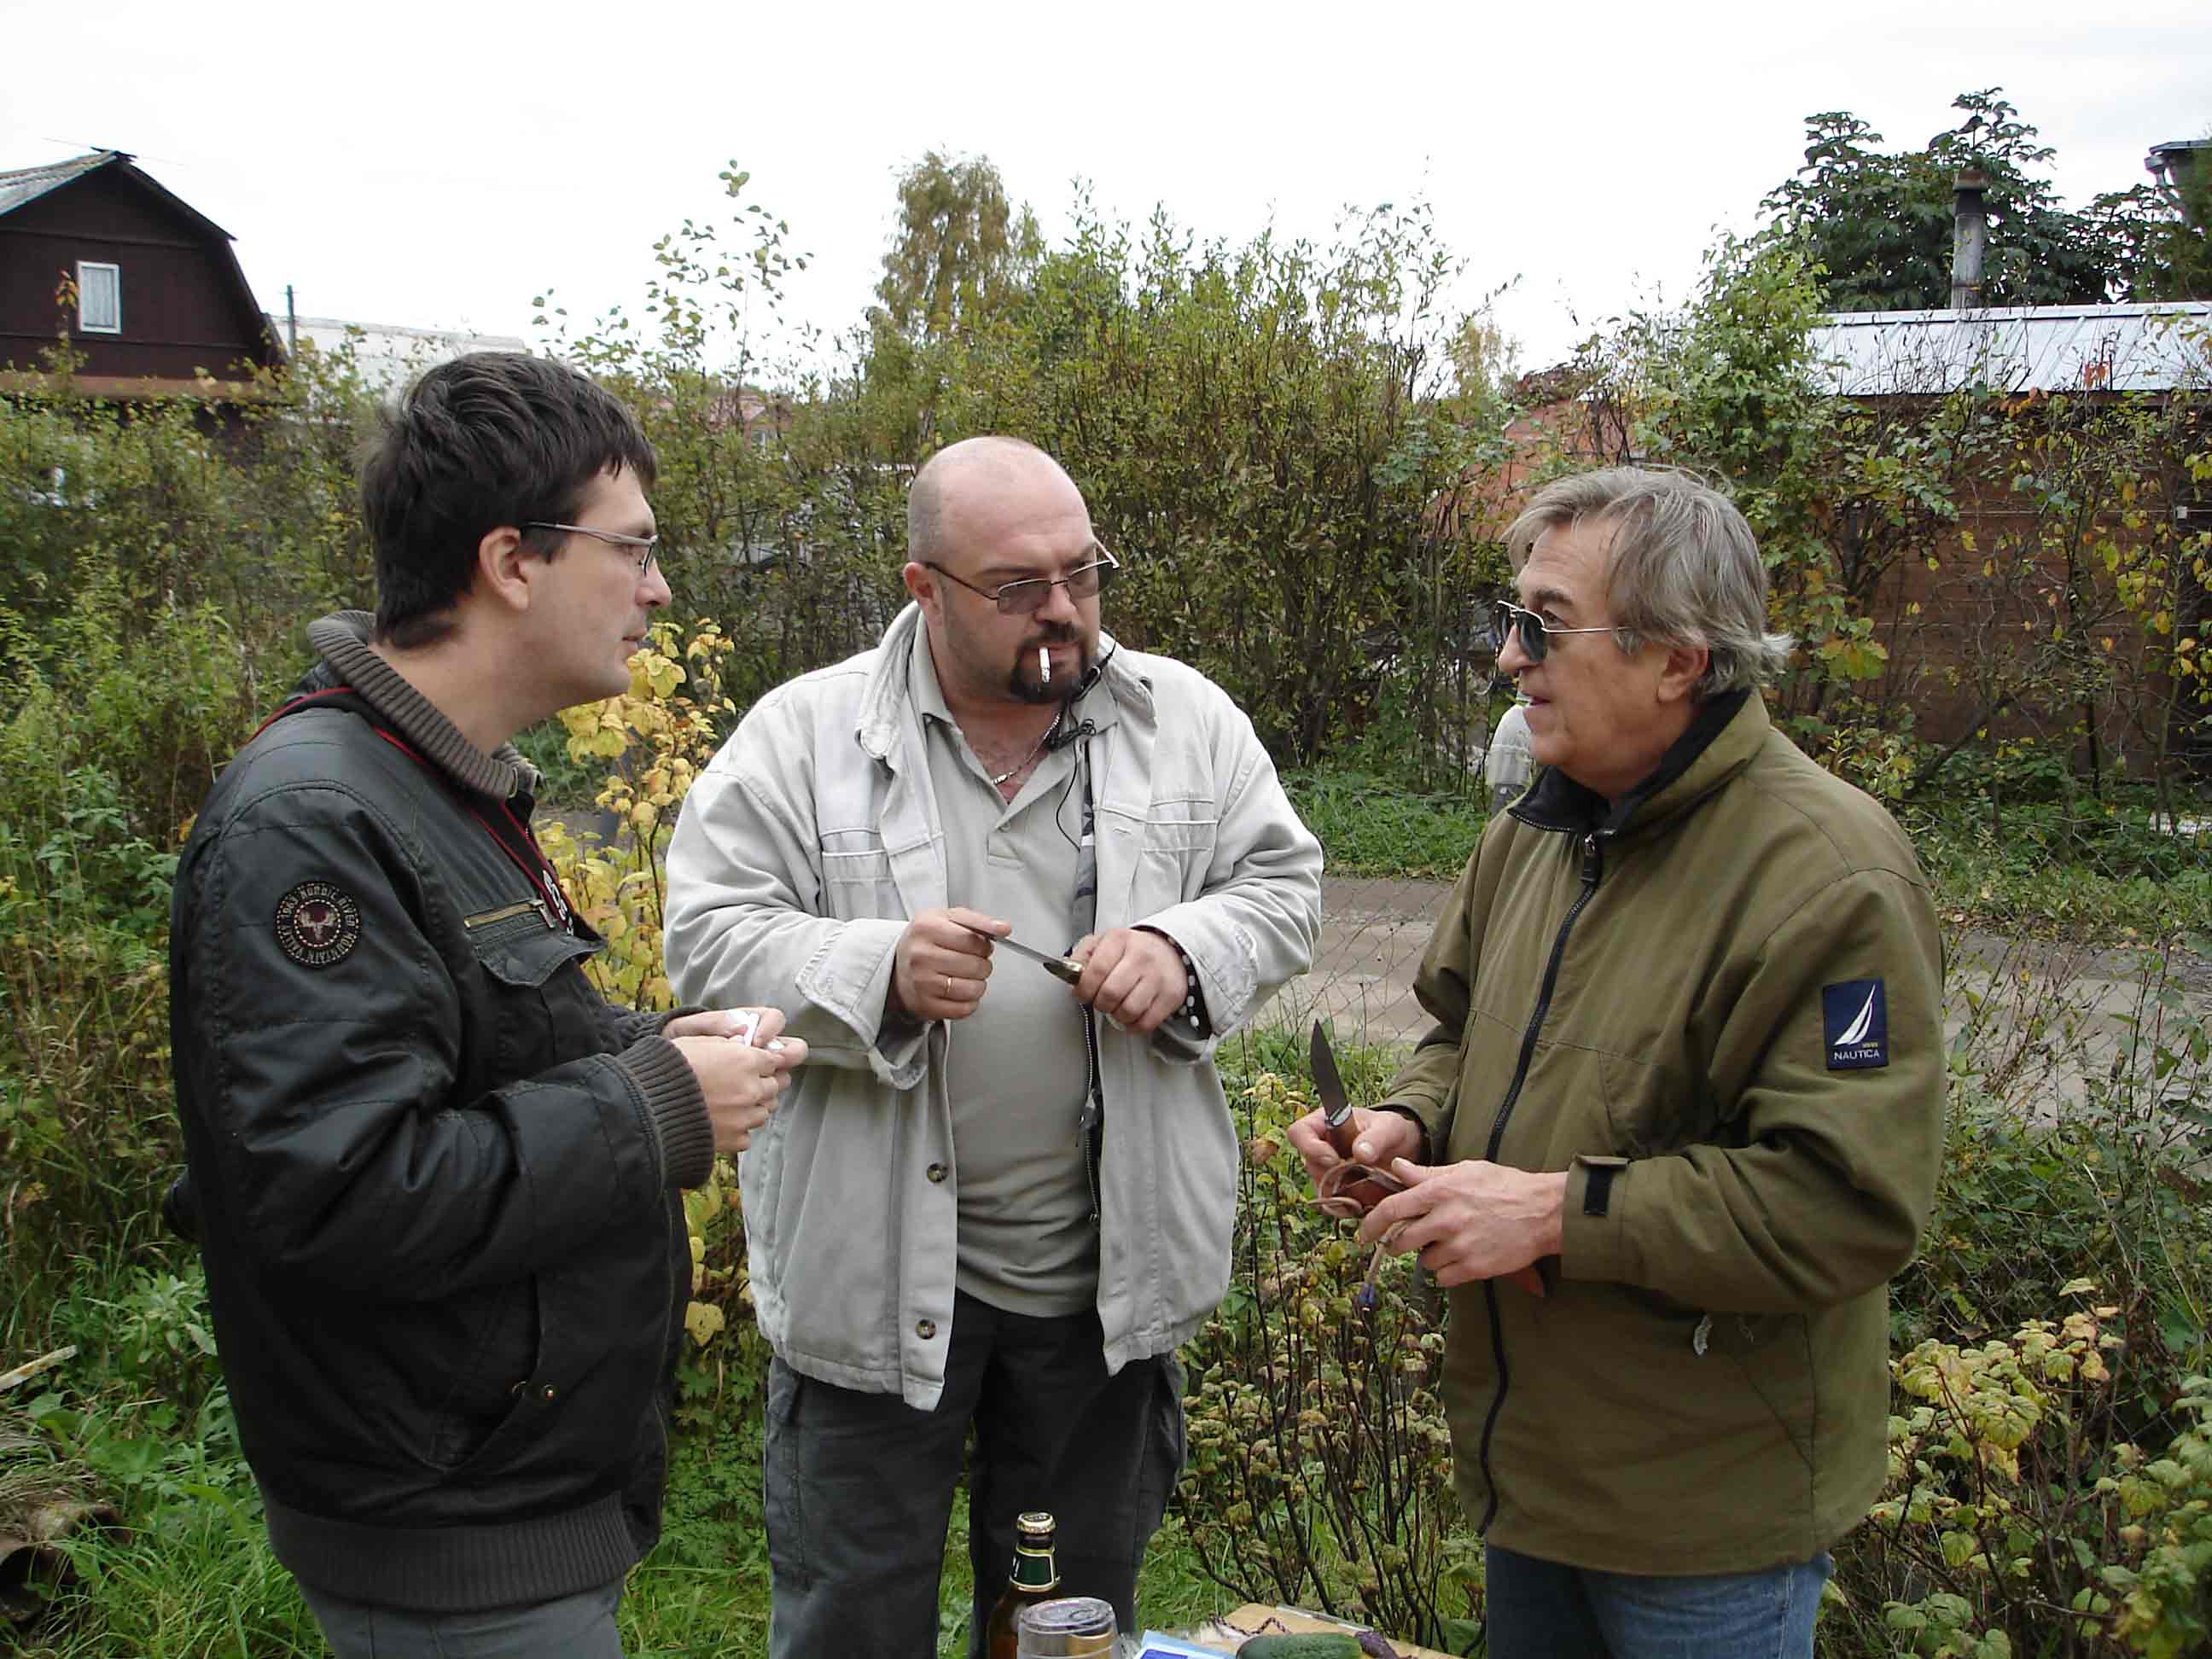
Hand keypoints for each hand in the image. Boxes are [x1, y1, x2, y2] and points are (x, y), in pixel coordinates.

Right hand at [670, 1005, 807, 1154]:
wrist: (647, 1109)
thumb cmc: (668, 1070)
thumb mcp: (698, 1042)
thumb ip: (727, 1043)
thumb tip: (742, 1042)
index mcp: (746, 1060)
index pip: (774, 1060)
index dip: (762, 1062)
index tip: (753, 1064)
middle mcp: (751, 1088)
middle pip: (774, 1086)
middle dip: (761, 1083)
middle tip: (740, 1084)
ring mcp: (745, 1116)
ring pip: (765, 1111)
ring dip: (753, 1107)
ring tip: (729, 1104)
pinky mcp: (735, 1139)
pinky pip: (748, 1134)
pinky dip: (738, 1130)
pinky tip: (720, 1122)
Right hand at [891, 907, 1002, 1022]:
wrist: (896, 965)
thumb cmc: (926, 940)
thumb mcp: (947, 919)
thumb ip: (978, 921)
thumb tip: (1003, 928)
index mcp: (926, 927)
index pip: (973, 940)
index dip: (985, 945)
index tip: (982, 946)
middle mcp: (921, 955)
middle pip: (976, 965)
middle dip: (983, 964)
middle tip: (972, 962)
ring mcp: (922, 982)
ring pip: (973, 989)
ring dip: (978, 984)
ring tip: (967, 977)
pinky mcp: (925, 1005)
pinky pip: (964, 1009)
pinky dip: (970, 1002)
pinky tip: (960, 991)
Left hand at [1066, 928, 1184, 1034]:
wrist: (1170, 950)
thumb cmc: (1132, 950)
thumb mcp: (1104, 942)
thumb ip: (1082, 956)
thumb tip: (1068, 973)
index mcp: (1120, 940)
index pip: (1095, 971)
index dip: (1084, 989)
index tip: (1082, 994)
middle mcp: (1141, 957)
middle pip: (1110, 994)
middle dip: (1100, 1004)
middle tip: (1101, 1001)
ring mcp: (1157, 977)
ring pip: (1128, 1011)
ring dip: (1117, 1016)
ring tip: (1117, 1007)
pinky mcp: (1170, 996)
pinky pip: (1146, 1023)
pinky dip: (1134, 1026)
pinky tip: (1131, 1017)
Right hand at [1286, 1105, 1422, 1194]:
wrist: (1400, 1150)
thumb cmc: (1389, 1130)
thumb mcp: (1389, 1127)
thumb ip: (1376, 1137)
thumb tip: (1359, 1153)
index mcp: (1323, 1124)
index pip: (1298, 1133)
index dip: (1309, 1148)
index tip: (1333, 1159)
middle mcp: (1318, 1149)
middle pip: (1309, 1165)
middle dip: (1332, 1174)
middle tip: (1359, 1175)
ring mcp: (1325, 1172)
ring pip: (1321, 1188)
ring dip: (1344, 1191)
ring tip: (1370, 1185)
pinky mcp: (1335, 1192)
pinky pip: (1334, 1205)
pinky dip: (1351, 1205)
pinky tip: (1369, 1199)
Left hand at [1358, 1159, 1566, 1293]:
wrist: (1543, 1212)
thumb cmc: (1505, 1186)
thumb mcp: (1465, 1170)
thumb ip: (1427, 1174)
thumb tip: (1396, 1167)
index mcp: (1440, 1192)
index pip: (1392, 1209)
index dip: (1371, 1224)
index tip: (1363, 1234)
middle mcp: (1445, 1219)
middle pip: (1401, 1241)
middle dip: (1397, 1244)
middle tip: (1404, 1243)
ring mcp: (1459, 1246)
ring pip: (1424, 1261)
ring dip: (1429, 1256)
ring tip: (1449, 1244)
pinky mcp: (1474, 1268)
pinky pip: (1443, 1278)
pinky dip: (1446, 1272)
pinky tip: (1461, 1258)